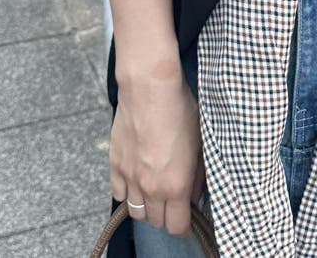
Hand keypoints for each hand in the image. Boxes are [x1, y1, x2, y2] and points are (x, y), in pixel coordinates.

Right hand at [109, 68, 205, 236]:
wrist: (150, 90)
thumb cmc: (181, 110)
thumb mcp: (201, 141)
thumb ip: (198, 173)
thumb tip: (196, 191)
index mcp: (176, 185)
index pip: (178, 226)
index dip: (185, 224)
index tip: (189, 215)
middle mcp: (151, 188)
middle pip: (156, 221)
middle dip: (168, 215)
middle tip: (175, 198)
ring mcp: (130, 178)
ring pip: (136, 212)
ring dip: (147, 207)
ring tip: (156, 190)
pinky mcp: (115, 165)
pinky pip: (118, 194)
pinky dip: (127, 193)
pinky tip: (137, 180)